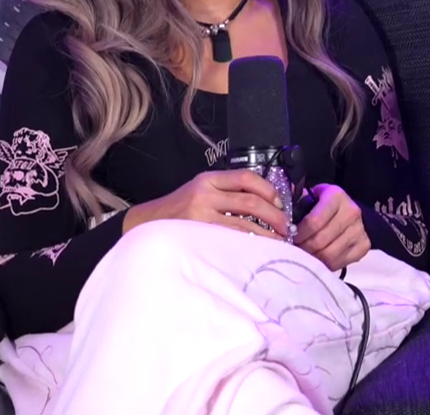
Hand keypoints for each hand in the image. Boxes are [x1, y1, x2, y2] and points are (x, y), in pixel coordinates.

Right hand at [123, 168, 289, 237]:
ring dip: (265, 234)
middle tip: (285, 227)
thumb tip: (263, 203)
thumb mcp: (198, 191)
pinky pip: (230, 240)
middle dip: (273, 215)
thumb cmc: (175, 211)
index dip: (268, 189)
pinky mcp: (198, 235)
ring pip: (243, 224)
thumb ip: (225, 193)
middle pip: (250, 201)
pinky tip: (256, 251)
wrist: (144, 224)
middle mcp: (205, 194)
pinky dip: (247, 245)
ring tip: (277, 242)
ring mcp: (201, 216)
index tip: (279, 202)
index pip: (246, 177)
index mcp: (208, 179)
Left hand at [296, 185, 369, 270]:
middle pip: (321, 240)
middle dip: (303, 249)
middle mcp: (351, 212)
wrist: (351, 212)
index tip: (288, 239)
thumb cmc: (324, 205)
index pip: (314, 222)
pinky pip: (339, 263)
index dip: (298, 234)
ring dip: (312, 260)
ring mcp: (359, 231)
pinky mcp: (364, 246)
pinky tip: (316, 262)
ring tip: (302, 258)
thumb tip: (276, 211)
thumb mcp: (312, 197)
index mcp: (336, 196)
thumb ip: (297, 203)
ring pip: (329, 255)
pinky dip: (324, 266)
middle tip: (291, 252)